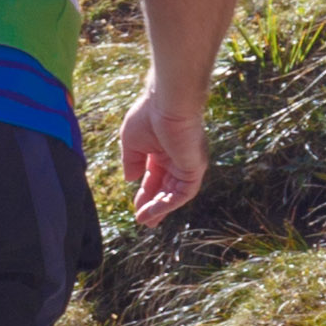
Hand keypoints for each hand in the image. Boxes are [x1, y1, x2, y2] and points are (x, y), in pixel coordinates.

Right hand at [118, 81, 209, 223]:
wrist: (166, 104)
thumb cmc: (147, 116)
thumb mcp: (131, 143)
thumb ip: (131, 162)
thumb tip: (130, 180)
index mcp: (161, 150)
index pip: (154, 177)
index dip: (145, 192)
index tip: (135, 206)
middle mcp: (176, 158)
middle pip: (165, 188)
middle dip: (154, 205)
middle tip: (143, 221)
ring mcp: (187, 164)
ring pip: (175, 193)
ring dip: (160, 208)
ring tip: (145, 220)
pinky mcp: (194, 168)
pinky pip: (184, 192)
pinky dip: (169, 204)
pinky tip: (153, 211)